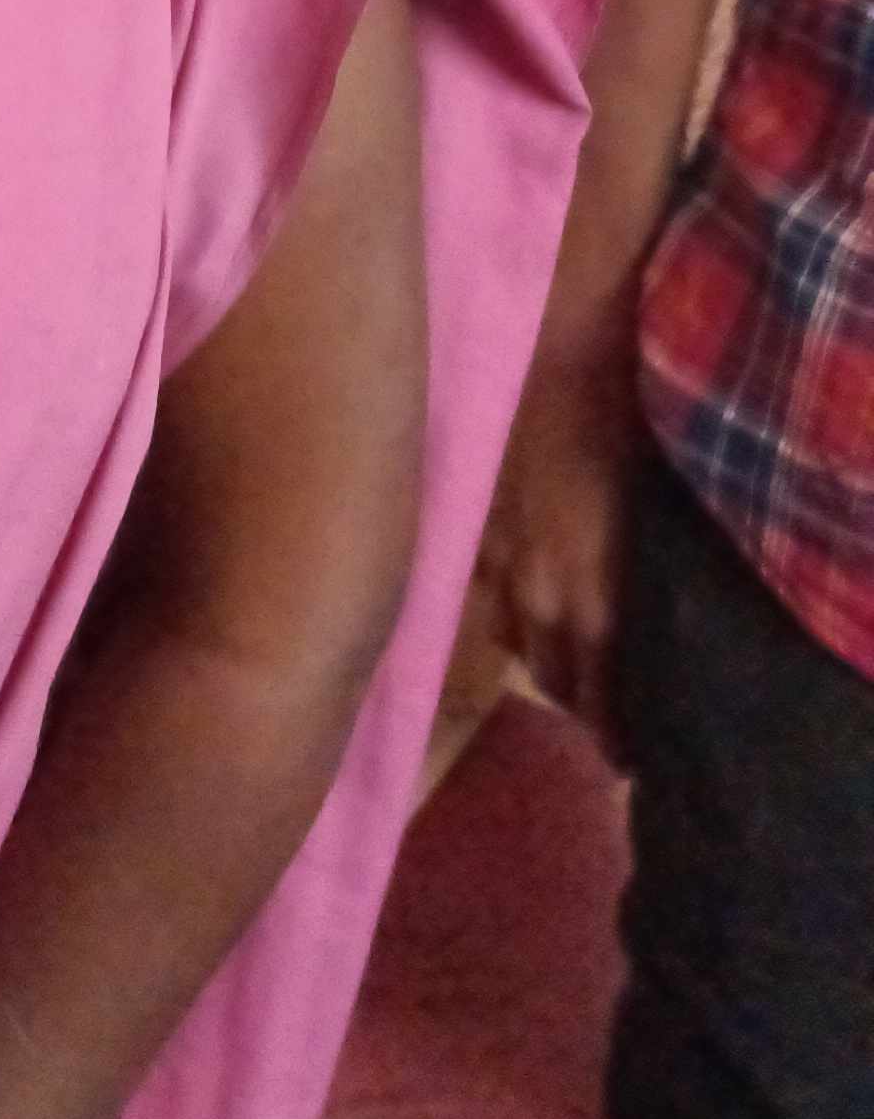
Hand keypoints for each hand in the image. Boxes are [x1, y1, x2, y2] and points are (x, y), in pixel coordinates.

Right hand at [482, 350, 637, 754]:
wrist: (560, 355)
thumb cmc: (626, 429)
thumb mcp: (646, 523)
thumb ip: (633, 583)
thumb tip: (640, 629)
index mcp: (591, 596)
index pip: (597, 693)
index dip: (609, 733)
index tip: (626, 762)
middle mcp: (538, 589)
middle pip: (548, 674)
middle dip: (572, 698)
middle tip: (594, 710)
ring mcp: (496, 553)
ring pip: (505, 634)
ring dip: (530, 651)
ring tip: (549, 659)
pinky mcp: (472, 518)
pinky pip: (480, 583)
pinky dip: (498, 600)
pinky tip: (507, 598)